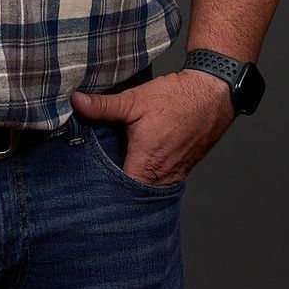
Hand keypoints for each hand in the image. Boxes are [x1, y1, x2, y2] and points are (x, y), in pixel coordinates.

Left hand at [70, 70, 235, 185]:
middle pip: (131, 194)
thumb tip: (76, 102)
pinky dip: (146, 176)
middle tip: (94, 180)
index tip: (86, 187)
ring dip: (131, 183)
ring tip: (111, 173)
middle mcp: (161, 177)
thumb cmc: (175, 98)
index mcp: (146, 164)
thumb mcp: (134, 100)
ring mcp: (173, 176)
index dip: (102, 192)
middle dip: (114, 188)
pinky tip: (135, 164)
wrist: (211, 95)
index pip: (119, 193)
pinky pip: (159, 182)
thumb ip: (103, 106)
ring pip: (146, 189)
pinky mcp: (181, 170)